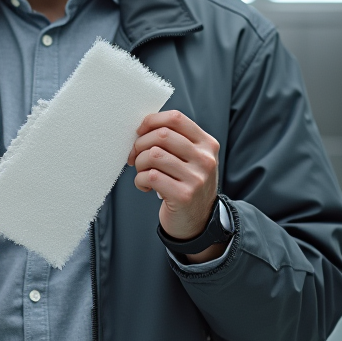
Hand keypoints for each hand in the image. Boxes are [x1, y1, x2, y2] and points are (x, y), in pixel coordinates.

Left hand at [127, 110, 224, 262]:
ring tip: (142, 172)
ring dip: (139, 163)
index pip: (176, 118)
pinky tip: (145, 185)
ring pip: (153, 155)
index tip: (140, 131)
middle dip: (140, 144)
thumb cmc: (187, 184)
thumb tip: (142, 128)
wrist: (198, 222)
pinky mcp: (184, 196)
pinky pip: (150, 177)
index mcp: (207, 144)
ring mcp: (196, 178)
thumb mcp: (191, 159)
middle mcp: (205, 159)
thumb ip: (175, 141)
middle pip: (162, 135)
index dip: (152, 121)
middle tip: (134, 156)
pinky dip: (140, 180)